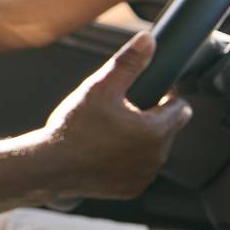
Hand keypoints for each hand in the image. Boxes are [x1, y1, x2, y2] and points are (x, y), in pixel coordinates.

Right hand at [39, 32, 192, 199]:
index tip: (147, 92)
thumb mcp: (100, 87)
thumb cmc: (73, 127)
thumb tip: (148, 40)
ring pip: (152, 150)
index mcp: (155, 131)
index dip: (167, 96)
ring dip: (139, 140)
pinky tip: (104, 151)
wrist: (49, 167)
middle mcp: (156, 157)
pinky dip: (127, 160)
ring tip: (109, 131)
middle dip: (150, 117)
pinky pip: (138, 169)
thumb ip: (128, 63)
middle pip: (166, 129)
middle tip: (119, 110)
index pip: (181, 108)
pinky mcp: (130, 189)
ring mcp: (144, 176)